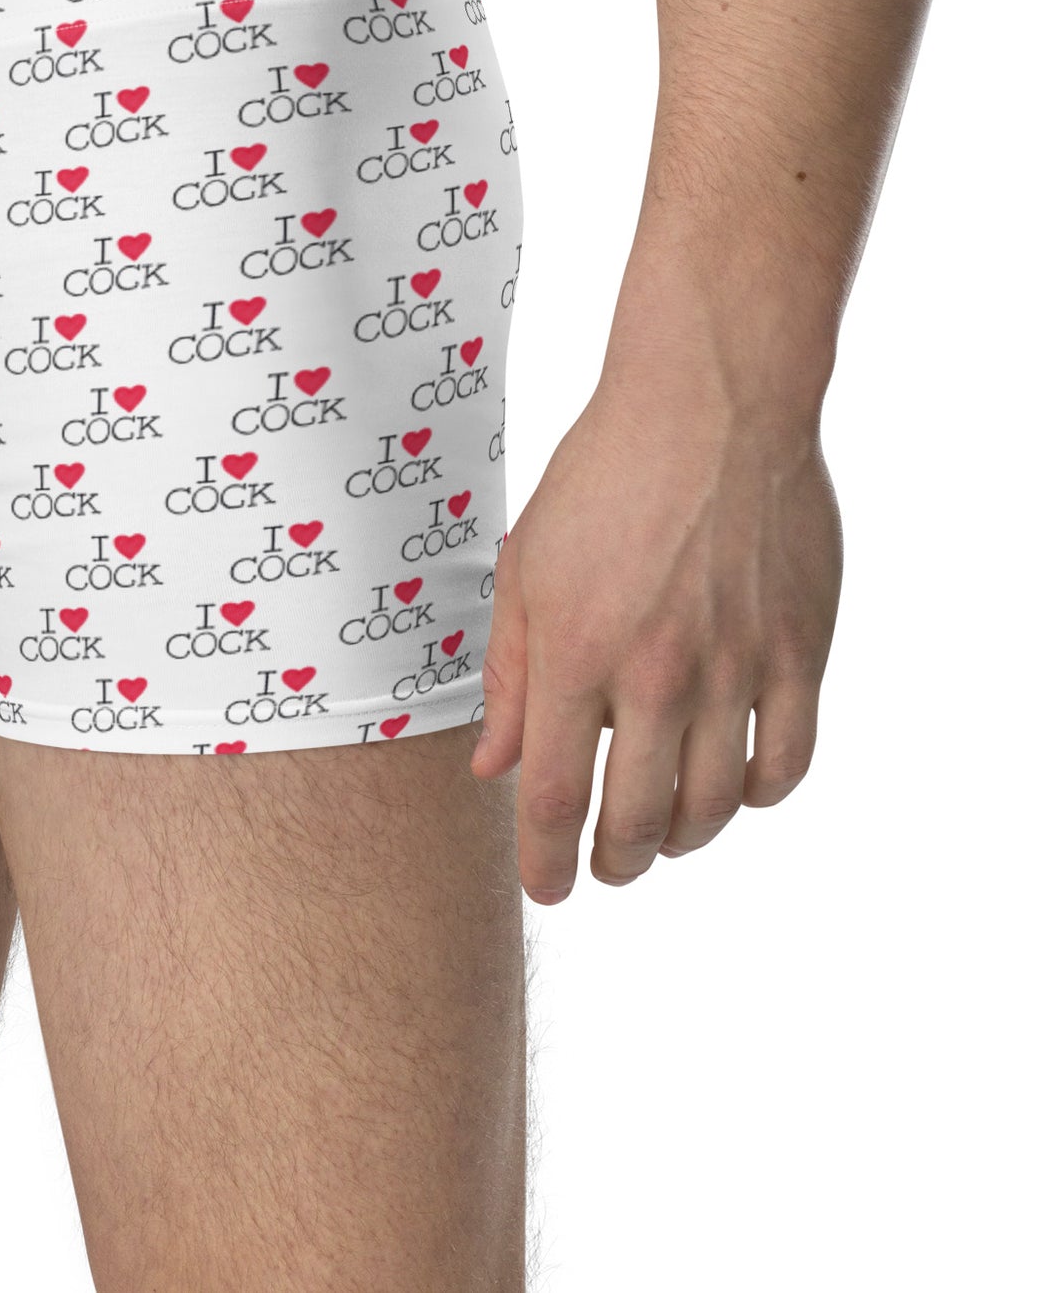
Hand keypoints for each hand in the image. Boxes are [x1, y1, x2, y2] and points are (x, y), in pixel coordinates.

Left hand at [471, 367, 841, 901]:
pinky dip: (758, 795)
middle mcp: (657, 672)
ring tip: (663, 836)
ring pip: (716, 806)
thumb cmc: (603, 477)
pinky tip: (734, 789)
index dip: (546, 860)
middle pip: (638, 820)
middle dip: (613, 861)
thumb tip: (494, 768)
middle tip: (603, 865)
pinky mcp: (800, 650)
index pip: (556, 797)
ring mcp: (737, 666)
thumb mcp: (526, 570)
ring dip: (683, 839)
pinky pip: (787, 761)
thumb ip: (511, 677)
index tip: (547, 890)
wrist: (709, 405)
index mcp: (577, 653)